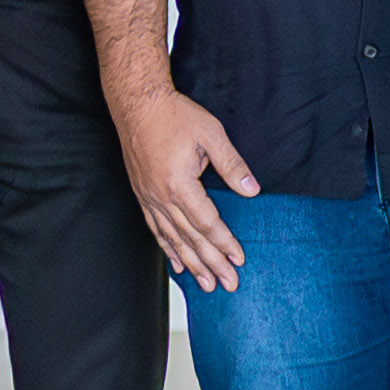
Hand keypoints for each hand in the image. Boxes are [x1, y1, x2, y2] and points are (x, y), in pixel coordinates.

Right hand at [115, 86, 258, 290]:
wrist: (137, 104)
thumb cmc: (174, 115)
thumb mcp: (211, 134)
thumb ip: (232, 166)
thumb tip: (252, 191)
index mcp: (179, 184)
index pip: (207, 223)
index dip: (224, 243)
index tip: (239, 260)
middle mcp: (161, 196)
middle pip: (190, 238)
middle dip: (210, 264)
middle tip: (227, 284)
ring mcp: (149, 197)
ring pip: (172, 239)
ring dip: (190, 263)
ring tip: (205, 284)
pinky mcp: (142, 194)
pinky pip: (155, 228)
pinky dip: (167, 248)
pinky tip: (177, 263)